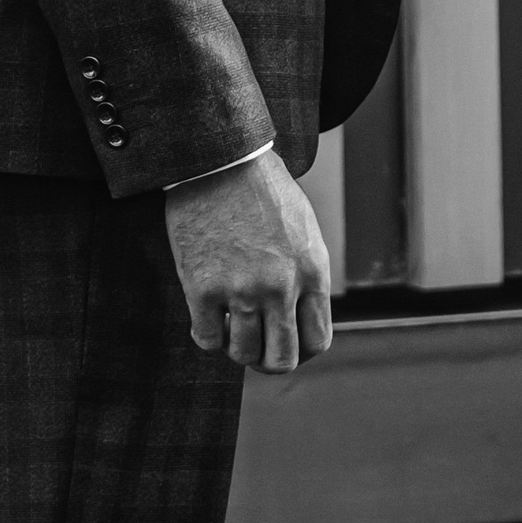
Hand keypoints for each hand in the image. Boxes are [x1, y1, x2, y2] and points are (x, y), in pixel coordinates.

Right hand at [162, 153, 331, 372]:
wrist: (221, 160)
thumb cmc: (262, 190)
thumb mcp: (303, 231)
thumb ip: (306, 276)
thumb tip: (300, 318)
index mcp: (312, 271)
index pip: (317, 342)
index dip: (300, 352)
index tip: (283, 345)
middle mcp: (282, 287)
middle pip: (281, 360)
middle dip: (268, 361)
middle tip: (255, 348)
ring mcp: (242, 290)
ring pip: (242, 355)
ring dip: (235, 346)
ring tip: (230, 323)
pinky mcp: (204, 288)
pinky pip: (208, 340)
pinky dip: (207, 334)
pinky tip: (207, 315)